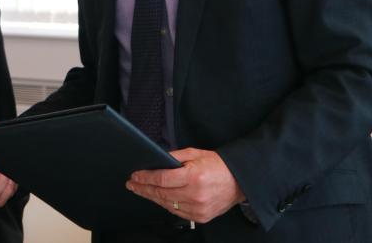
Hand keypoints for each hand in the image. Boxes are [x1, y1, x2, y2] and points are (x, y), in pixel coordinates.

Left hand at [126, 148, 244, 223]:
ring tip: (141, 191)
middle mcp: (195, 195)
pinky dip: (166, 205)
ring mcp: (198, 208)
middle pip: (161, 193)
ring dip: (152, 197)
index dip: (145, 178)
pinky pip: (177, 213)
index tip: (135, 176)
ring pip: (167, 205)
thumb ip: (175, 157)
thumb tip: (157, 159)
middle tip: (132, 184)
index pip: (162, 179)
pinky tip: (157, 198)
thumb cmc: (218, 165)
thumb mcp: (196, 153)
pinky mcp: (200, 217)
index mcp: (193, 177)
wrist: (239, 181)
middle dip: (144, 188)